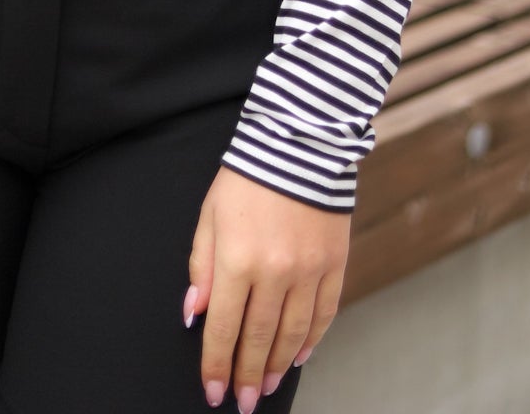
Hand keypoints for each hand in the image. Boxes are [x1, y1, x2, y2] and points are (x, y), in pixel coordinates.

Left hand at [185, 166, 349, 410]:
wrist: (299, 141)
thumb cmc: (247, 177)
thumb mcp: (210, 215)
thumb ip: (201, 266)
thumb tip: (194, 314)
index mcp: (237, 258)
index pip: (224, 327)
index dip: (216, 364)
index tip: (212, 391)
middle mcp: (275, 271)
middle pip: (258, 338)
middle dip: (247, 376)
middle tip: (242, 402)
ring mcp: (309, 270)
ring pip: (292, 334)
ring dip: (277, 366)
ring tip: (265, 387)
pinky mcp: (335, 264)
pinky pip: (324, 314)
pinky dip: (311, 341)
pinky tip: (298, 357)